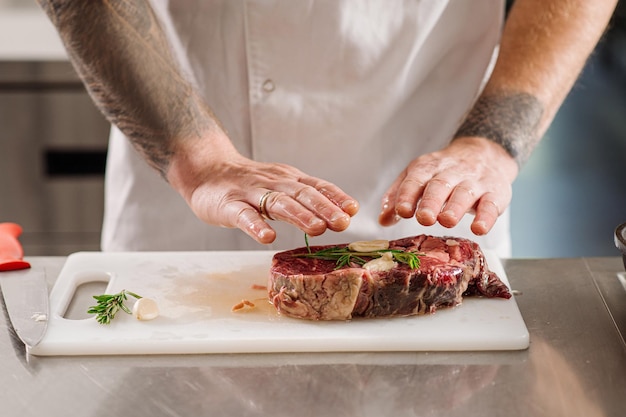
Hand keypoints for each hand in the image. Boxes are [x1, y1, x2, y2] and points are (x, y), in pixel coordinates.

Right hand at [168, 137, 358, 244]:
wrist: (207, 170)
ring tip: (317, 229)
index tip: (353, 209)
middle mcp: (274, 183)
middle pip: (302, 194)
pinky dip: (256, 226)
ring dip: (299, 216)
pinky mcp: (229, 204)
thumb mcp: (282, 187)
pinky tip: (267, 237)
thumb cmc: (250, 184)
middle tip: (343, 222)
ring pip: (277, 203)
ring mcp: (251, 193)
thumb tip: (341, 213)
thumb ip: (306, 199)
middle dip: (324, 208)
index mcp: (289, 180)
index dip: (335, 197)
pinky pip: (244, 215)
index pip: (316, 186)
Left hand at [378, 137, 518, 234]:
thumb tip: (383, 220)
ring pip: (464, 193)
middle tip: (424, 218)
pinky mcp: (495, 192)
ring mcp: (474, 182)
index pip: (415, 180)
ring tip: (447, 221)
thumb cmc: (443, 173)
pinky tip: (479, 228)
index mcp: (426, 168)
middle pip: (439, 186)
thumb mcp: (417, 177)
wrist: (484, 153)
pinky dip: (486, 217)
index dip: (407, 195)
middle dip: (431, 202)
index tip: (402, 211)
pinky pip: (491, 204)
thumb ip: (398, 197)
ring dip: (455, 207)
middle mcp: (450, 173)